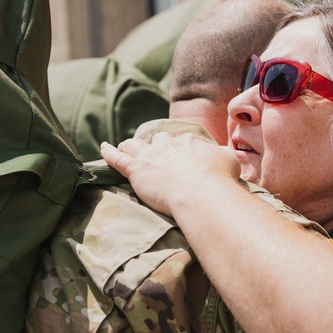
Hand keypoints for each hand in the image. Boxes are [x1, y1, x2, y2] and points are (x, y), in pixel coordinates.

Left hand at [100, 132, 241, 215]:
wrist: (201, 192)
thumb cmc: (219, 179)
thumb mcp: (229, 161)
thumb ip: (223, 155)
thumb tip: (224, 155)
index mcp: (189, 142)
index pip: (182, 141)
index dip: (181, 148)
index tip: (183, 157)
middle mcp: (168, 144)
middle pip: (158, 140)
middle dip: (156, 146)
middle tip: (157, 156)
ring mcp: (150, 156)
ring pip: (134, 145)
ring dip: (131, 146)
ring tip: (127, 149)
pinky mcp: (136, 171)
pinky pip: (117, 159)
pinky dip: (109, 152)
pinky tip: (103, 147)